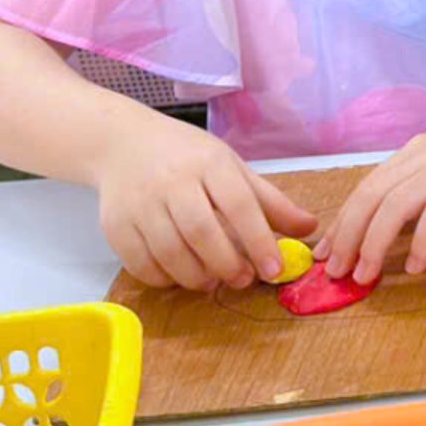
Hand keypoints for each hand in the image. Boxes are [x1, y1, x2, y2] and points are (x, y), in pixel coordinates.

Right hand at [95, 120, 315, 290]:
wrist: (123, 144)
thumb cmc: (187, 157)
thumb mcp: (232, 168)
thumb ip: (269, 201)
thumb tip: (309, 228)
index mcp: (209, 163)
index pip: (239, 204)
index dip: (259, 240)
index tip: (275, 270)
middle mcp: (173, 181)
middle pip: (201, 232)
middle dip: (227, 264)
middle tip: (243, 280)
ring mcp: (140, 204)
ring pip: (170, 252)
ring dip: (196, 276)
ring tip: (214, 281)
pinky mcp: (115, 225)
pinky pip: (141, 263)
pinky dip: (164, 278)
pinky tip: (180, 276)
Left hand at [320, 104, 425, 284]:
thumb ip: (424, 182)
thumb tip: (392, 223)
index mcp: (416, 151)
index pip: (366, 187)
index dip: (342, 221)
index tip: (327, 251)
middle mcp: (425, 156)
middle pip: (370, 198)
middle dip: (347, 237)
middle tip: (334, 272)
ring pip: (393, 208)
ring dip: (373, 245)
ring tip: (364, 275)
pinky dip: (421, 245)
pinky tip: (417, 266)